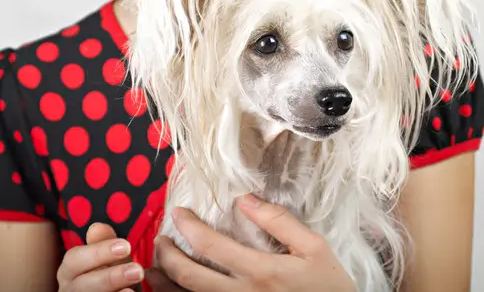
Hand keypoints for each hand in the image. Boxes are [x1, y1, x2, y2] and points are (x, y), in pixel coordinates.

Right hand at [56, 222, 143, 291]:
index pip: (74, 259)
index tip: (126, 246)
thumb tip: (97, 226)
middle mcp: (69, 289)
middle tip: (137, 270)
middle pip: (80, 285)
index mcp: (71, 270)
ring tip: (133, 290)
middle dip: (109, 277)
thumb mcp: (111, 260)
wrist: (117, 291)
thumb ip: (105, 245)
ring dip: (112, 291)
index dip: (98, 252)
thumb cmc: (112, 277)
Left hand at [151, 195, 356, 291]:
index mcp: (260, 271)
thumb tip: (246, 199)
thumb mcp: (314, 248)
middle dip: (166, 256)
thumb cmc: (328, 287)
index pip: (210, 246)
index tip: (177, 212)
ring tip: (154, 267)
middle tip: (160, 240)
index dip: (187, 226)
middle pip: (190, 276)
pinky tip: (175, 289)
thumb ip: (279, 222)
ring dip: (166, 282)